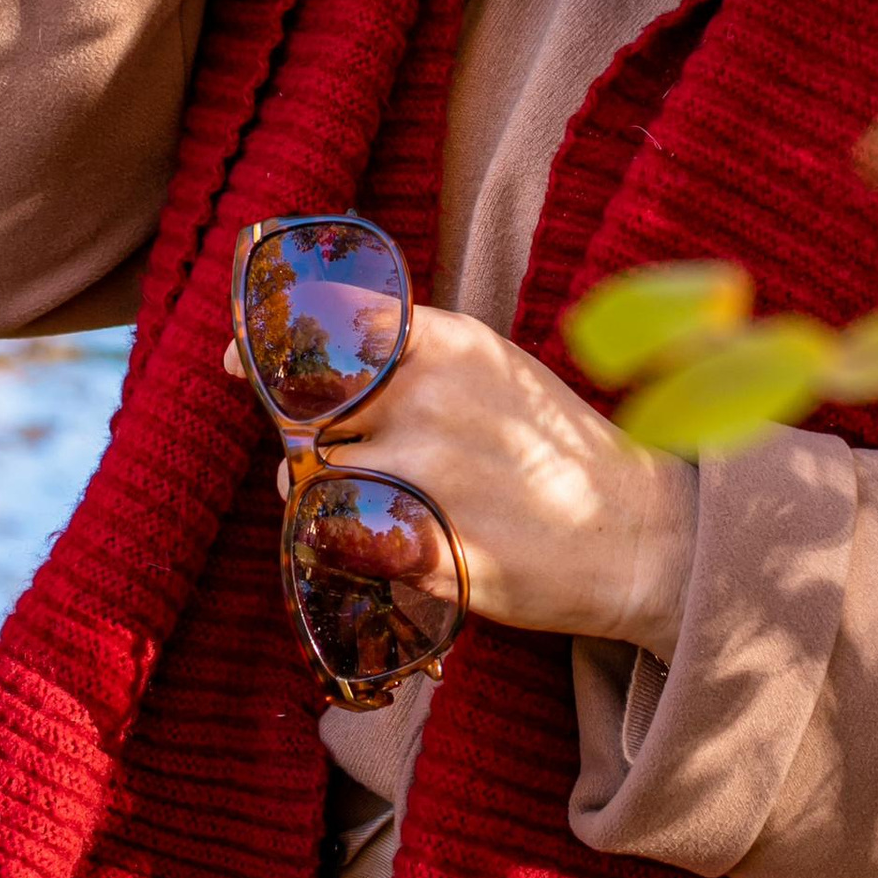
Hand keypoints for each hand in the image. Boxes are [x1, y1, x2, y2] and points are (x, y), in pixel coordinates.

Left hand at [227, 306, 697, 659]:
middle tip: (339, 454)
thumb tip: (296, 360)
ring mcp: (427, 477)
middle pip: (305, 412)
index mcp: (449, 344)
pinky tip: (374, 543)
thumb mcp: (492, 371)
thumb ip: (409, 357)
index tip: (236, 363)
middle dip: (303, 436)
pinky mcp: (428, 548)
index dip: (271, 346)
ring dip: (312, 495)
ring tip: (360, 504)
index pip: (326, 329)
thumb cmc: (556, 449)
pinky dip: (337, 544)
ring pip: (308, 481)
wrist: (642, 535)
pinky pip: (336, 543)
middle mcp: (430, 400)